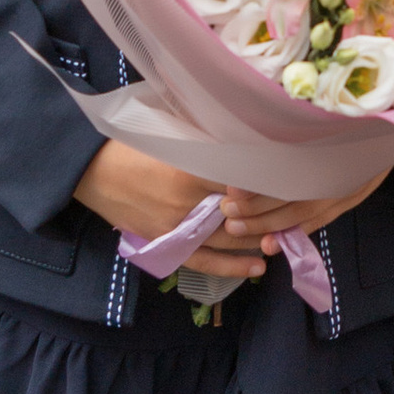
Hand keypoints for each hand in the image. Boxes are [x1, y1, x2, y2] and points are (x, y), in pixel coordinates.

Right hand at [73, 143, 372, 275]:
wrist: (87, 167)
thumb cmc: (130, 139)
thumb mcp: (172, 127)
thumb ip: (209, 133)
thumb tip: (250, 128)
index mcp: (191, 169)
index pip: (247, 179)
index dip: (276, 180)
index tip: (302, 174)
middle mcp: (188, 203)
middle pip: (245, 212)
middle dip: (276, 211)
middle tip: (306, 203)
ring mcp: (177, 228)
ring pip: (231, 240)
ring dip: (262, 238)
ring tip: (289, 234)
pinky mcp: (166, 243)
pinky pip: (205, 262)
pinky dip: (234, 267)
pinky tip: (259, 265)